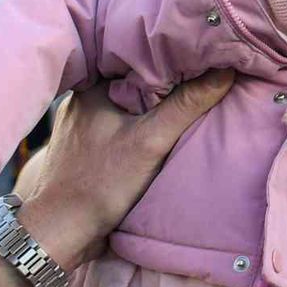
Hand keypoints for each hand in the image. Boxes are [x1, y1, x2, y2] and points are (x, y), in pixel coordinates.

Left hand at [16, 70, 235, 270]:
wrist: (61, 230)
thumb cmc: (101, 183)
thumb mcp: (151, 141)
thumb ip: (187, 105)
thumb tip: (225, 70)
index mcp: (93, 86)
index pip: (141, 59)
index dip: (173, 57)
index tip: (204, 56)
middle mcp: (83, 99)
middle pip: (135, 82)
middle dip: (166, 82)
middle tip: (203, 76)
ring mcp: (81, 124)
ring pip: (127, 103)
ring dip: (152, 105)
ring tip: (186, 100)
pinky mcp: (84, 146)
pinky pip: (119, 123)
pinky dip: (139, 124)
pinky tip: (157, 130)